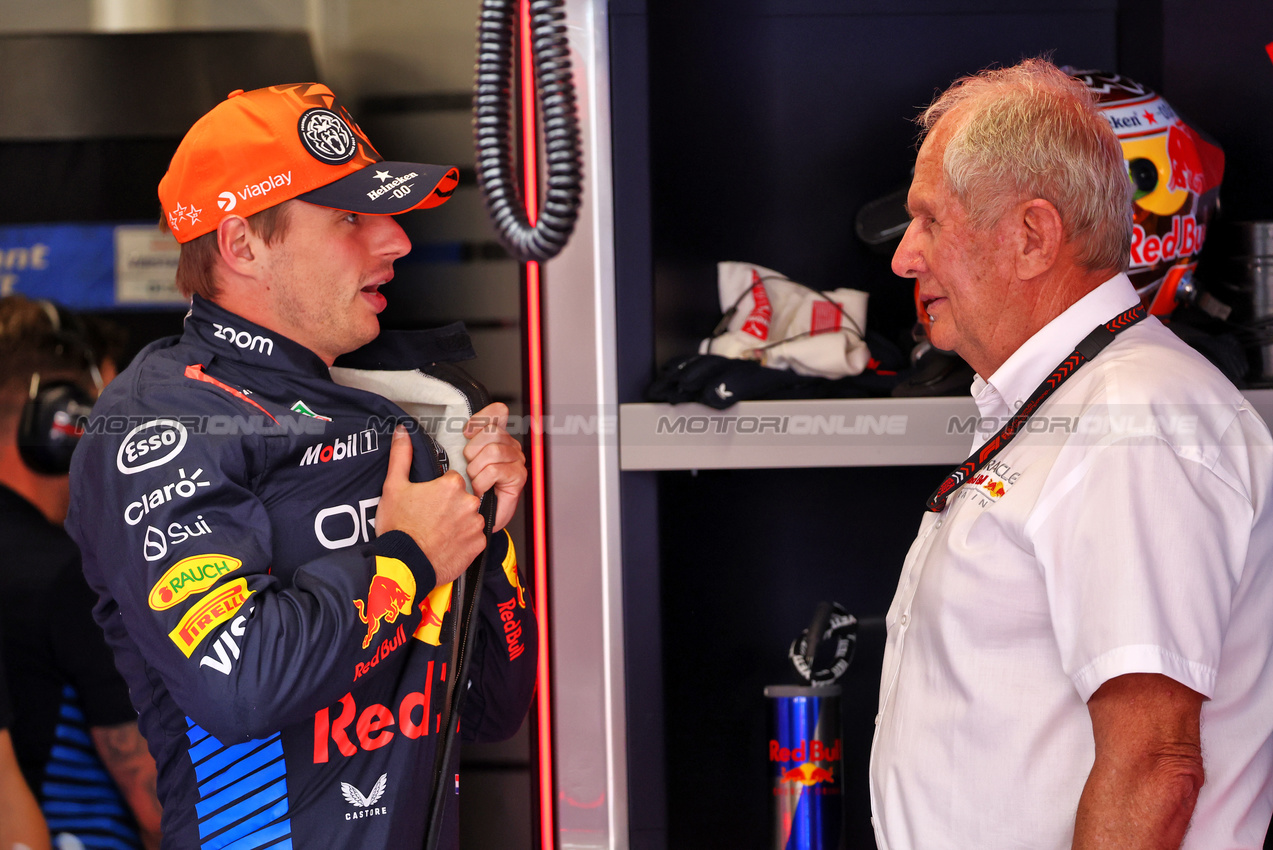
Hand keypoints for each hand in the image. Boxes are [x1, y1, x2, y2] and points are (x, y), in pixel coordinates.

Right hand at [377, 427, 484, 583]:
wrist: (404, 564)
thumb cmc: (398, 527)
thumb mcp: (394, 487)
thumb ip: (401, 456)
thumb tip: (402, 432)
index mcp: (452, 485)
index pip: (453, 479)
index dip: (439, 490)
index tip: (428, 501)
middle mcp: (469, 502)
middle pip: (464, 497)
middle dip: (451, 506)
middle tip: (431, 518)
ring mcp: (475, 524)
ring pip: (470, 517)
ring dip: (459, 523)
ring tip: (438, 532)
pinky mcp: (478, 545)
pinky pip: (474, 538)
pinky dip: (463, 541)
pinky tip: (446, 544)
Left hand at [463, 402, 526, 531]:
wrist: (474, 518)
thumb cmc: (466, 490)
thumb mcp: (457, 460)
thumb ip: (456, 441)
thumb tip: (443, 427)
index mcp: (497, 437)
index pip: (498, 412)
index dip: (480, 419)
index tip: (467, 433)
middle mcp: (510, 446)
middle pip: (491, 431)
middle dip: (472, 451)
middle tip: (469, 468)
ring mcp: (517, 461)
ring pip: (493, 451)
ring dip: (476, 469)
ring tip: (474, 480)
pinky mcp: (518, 477)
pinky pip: (495, 470)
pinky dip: (482, 482)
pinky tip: (481, 489)